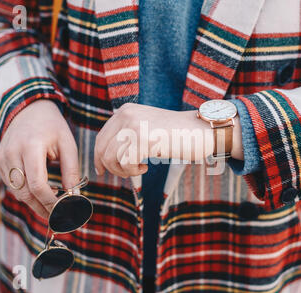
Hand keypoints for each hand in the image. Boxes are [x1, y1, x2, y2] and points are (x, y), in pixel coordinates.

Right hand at [0, 100, 79, 218]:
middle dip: (43, 208)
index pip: (38, 185)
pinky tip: (42, 194)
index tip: (65, 212)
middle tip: (60, 218)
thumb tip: (75, 198)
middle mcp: (12, 153)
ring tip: (53, 208)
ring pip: (17, 192)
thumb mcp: (68, 145)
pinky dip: (26, 193)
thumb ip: (71, 172)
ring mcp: (2, 158)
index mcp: (31, 147)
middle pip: (25, 193)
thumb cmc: (53, 127)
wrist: (30, 109)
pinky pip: (12, 185)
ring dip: (34, 204)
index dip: (51, 202)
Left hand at [93, 103, 242, 177]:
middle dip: (110, 167)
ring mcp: (134, 126)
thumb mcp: (147, 127)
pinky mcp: (143, 139)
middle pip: (102, 149)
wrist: (202, 131)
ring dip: (124, 170)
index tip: (102, 170)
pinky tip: (146, 167)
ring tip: (139, 168)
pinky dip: (133, 171)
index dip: (99, 157)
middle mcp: (126, 115)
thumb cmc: (177, 134)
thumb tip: (104, 157)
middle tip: (127, 173)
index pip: (101, 137)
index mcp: (125, 111)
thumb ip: (127, 135)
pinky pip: (125, 163)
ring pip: (111, 158)